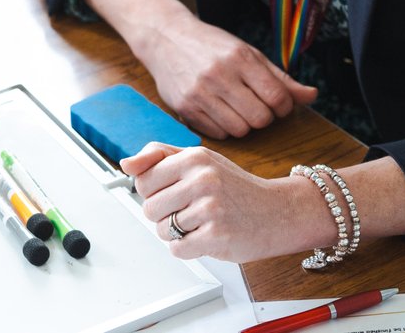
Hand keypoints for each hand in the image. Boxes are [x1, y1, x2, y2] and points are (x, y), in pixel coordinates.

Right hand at [79, 0, 313, 139]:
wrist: (165, 38)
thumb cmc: (211, 46)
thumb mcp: (248, 52)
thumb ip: (281, 78)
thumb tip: (313, 96)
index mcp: (240, 58)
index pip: (277, 98)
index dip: (283, 106)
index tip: (276, 101)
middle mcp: (219, 76)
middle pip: (261, 119)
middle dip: (264, 116)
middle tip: (256, 105)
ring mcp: (200, 93)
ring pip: (240, 130)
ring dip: (244, 124)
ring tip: (237, 108)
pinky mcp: (185, 108)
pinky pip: (219, 134)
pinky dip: (224, 128)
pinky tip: (220, 112)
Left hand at [123, 142, 301, 262]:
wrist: (279, 211)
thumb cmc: (235, 187)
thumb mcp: (200, 160)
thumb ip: (159, 156)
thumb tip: (126, 164)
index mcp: (194, 157)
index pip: (143, 180)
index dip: (153, 192)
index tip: (172, 193)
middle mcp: (203, 179)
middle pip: (149, 208)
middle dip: (164, 215)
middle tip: (189, 210)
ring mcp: (211, 208)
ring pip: (162, 231)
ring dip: (177, 233)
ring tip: (201, 223)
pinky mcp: (217, 236)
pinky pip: (178, 249)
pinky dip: (188, 248)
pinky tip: (206, 236)